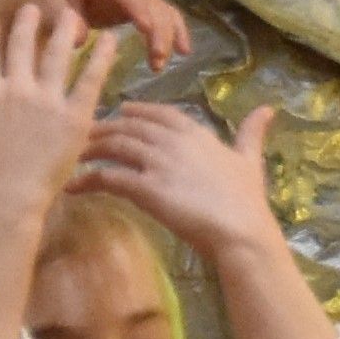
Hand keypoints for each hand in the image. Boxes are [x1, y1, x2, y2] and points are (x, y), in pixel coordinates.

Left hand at [0, 0, 198, 66]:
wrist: (32, 0)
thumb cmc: (36, 2)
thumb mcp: (40, 7)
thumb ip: (57, 18)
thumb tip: (82, 37)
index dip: (138, 7)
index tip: (146, 30)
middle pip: (148, 0)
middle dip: (158, 29)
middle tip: (156, 59)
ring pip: (159, 10)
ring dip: (167, 36)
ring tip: (159, 65)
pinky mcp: (132, 9)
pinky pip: (159, 17)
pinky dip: (172, 33)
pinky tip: (182, 52)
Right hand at [0, 3, 123, 218]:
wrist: (7, 198)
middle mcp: (16, 88)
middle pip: (22, 47)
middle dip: (28, 24)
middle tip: (35, 6)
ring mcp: (47, 99)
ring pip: (57, 55)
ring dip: (63, 31)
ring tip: (71, 13)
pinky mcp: (75, 114)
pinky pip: (91, 78)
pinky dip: (102, 57)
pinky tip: (111, 39)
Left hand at [80, 101, 285, 257]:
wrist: (240, 229)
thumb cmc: (246, 199)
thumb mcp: (250, 160)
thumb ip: (252, 133)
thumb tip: (268, 109)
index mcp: (195, 132)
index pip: (158, 113)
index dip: (136, 110)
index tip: (119, 110)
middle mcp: (172, 141)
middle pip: (128, 126)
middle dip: (103, 128)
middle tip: (83, 135)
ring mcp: (157, 163)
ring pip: (113, 146)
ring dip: (90, 150)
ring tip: (71, 157)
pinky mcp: (144, 189)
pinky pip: (107, 178)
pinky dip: (86, 180)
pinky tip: (73, 187)